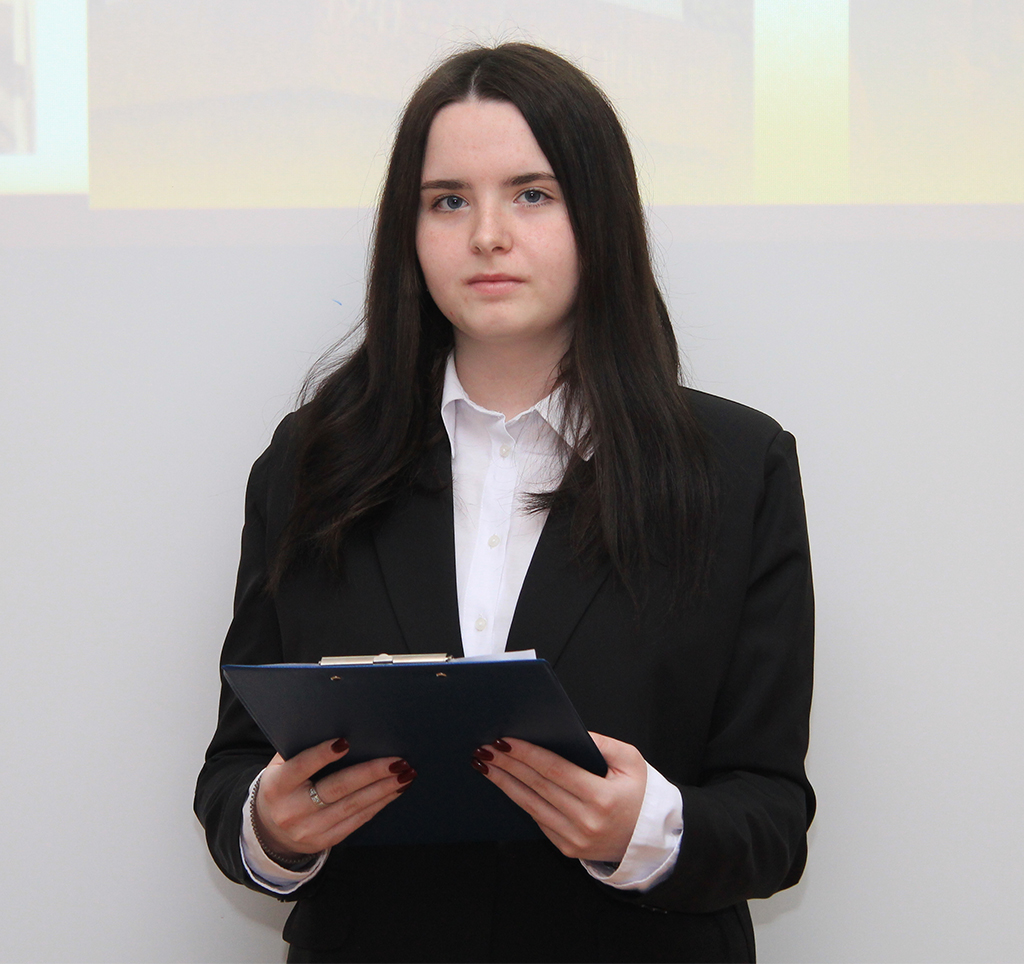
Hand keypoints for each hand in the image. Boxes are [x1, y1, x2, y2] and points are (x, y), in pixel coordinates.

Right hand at [254, 738, 414, 858]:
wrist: (269, 832)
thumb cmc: (283, 785)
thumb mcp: (280, 766)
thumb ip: (300, 747)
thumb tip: (336, 722)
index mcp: (277, 786)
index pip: (301, 767)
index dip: (322, 755)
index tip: (345, 741)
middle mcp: (292, 811)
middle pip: (336, 789)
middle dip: (370, 773)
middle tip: (398, 761)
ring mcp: (309, 830)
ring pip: (352, 807)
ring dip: (383, 789)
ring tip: (405, 774)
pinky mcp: (325, 841)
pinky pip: (357, 821)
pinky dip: (379, 804)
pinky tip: (394, 791)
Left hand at [471, 732, 646, 862]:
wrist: (648, 838)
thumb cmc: (640, 794)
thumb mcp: (632, 761)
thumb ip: (602, 744)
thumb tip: (570, 732)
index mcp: (602, 798)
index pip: (555, 770)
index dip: (527, 754)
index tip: (505, 740)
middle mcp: (586, 822)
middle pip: (538, 786)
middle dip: (509, 764)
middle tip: (486, 748)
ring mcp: (575, 839)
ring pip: (531, 806)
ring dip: (505, 783)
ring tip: (487, 765)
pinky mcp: (567, 849)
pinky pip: (539, 820)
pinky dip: (521, 800)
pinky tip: (507, 784)